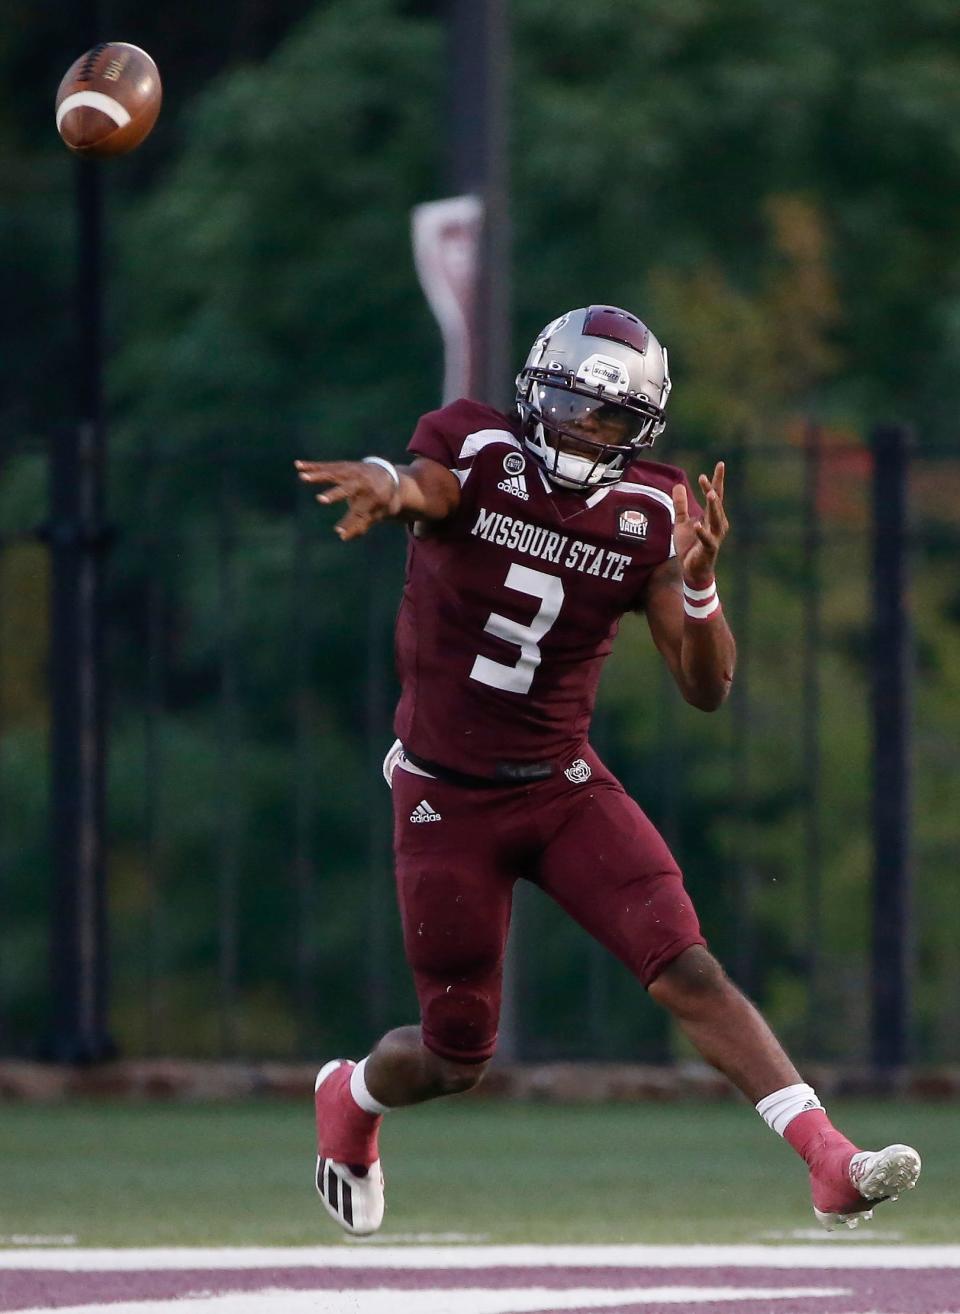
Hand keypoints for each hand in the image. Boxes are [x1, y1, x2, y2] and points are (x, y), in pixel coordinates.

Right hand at [294, 459, 400, 540]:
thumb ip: (361, 525)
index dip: (349, 523)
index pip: (360, 513)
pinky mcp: (344, 466)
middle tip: (321, 500)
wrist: (389, 476)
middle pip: (348, 489)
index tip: (338, 532)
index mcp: (375, 497)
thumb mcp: (377, 515)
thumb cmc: (381, 501)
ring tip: (303, 477)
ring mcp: (353, 472)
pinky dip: (313, 466)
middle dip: (335, 495)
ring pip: (334, 474)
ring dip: (318, 475)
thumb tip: (343, 537)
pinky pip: (327, 466)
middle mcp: (364, 482)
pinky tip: (298, 465)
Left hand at [672, 461, 728, 585]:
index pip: (715, 495)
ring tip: (711, 494)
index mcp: (712, 517)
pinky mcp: (709, 549)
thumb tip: (678, 485)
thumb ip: (680, 505)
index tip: (720, 464)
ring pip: (716, 519)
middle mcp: (717, 524)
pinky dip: (702, 532)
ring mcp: (715, 537)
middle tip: (707, 478)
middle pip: (717, 504)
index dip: (717, 480)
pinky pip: (707, 539)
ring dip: (714, 507)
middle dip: (713, 490)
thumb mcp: (682, 522)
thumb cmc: (690, 545)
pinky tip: (697, 525)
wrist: (692, 570)